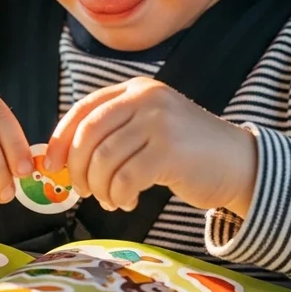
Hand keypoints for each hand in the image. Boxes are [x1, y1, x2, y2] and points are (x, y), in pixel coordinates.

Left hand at [43, 77, 256, 216]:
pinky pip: (125, 179)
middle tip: (82, 190)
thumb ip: (112, 132)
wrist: (239, 163)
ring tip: (110, 199)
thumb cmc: (186, 151)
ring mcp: (159, 122)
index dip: (60, 139)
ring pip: (104, 160)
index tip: (50, 164)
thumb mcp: (148, 127)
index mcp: (136, 89)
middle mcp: (146, 99)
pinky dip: (119, 196)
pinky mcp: (169, 152)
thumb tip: (61, 158)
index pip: (84, 109)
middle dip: (78, 168)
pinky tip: (128, 202)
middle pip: (89, 135)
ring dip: (100, 188)